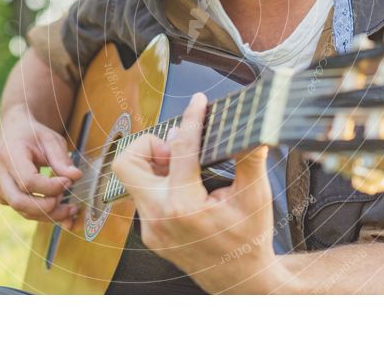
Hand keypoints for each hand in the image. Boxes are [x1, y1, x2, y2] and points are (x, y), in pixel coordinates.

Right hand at [0, 105, 81, 226]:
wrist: (14, 133)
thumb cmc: (33, 135)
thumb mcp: (51, 140)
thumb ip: (62, 159)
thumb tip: (76, 177)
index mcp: (10, 155)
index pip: (27, 181)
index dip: (50, 187)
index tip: (69, 181)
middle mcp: (0, 174)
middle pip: (20, 202)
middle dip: (48, 208)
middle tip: (70, 204)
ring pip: (22, 211)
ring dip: (49, 215)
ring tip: (71, 209)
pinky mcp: (4, 197)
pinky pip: (23, 211)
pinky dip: (43, 215)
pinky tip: (61, 210)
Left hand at [112, 93, 287, 292]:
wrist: (240, 280)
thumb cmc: (248, 240)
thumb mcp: (256, 195)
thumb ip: (249, 158)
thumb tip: (251, 129)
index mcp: (184, 207)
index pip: (181, 149)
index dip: (191, 119)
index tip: (198, 103)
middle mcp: (159, 217)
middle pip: (127, 162)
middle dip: (149, 146)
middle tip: (178, 150)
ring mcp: (150, 228)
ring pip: (133, 180)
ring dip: (155, 165)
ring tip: (183, 167)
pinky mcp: (149, 233)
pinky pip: (144, 196)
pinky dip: (161, 183)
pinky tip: (185, 186)